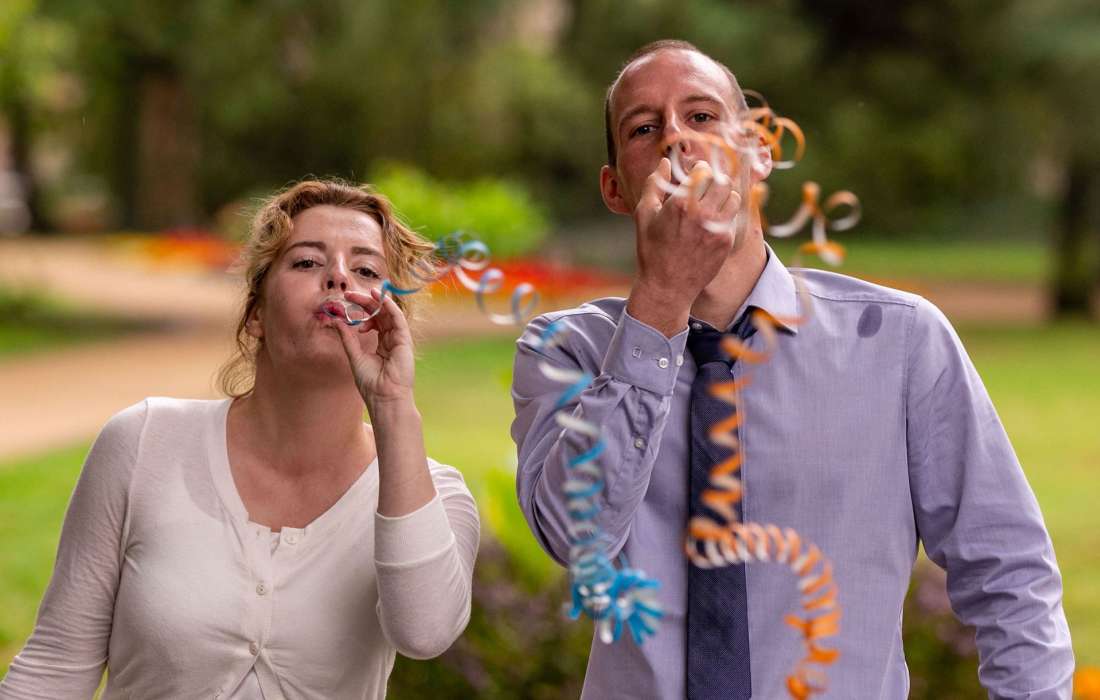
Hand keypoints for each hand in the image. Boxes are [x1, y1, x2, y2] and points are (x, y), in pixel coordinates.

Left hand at [332, 287, 414, 406]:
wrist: (384, 398)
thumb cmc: (372, 384)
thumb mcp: (355, 356)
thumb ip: (348, 339)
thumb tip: (338, 322)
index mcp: (382, 343)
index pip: (374, 320)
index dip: (362, 309)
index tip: (346, 302)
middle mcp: (392, 339)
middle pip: (381, 314)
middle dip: (366, 302)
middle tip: (350, 294)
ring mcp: (399, 339)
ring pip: (389, 313)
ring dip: (377, 301)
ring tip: (364, 293)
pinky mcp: (405, 340)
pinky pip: (398, 318)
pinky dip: (390, 306)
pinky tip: (380, 298)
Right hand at [628, 158, 741, 334]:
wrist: (667, 286)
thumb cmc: (652, 250)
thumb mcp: (644, 215)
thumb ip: (654, 184)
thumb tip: (665, 162)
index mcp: (680, 204)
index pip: (703, 171)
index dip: (701, 168)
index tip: (698, 173)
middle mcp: (702, 214)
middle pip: (722, 181)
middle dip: (715, 180)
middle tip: (708, 186)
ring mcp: (717, 229)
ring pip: (733, 197)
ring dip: (724, 196)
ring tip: (713, 202)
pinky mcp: (727, 242)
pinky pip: (734, 217)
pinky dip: (726, 215)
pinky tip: (714, 221)